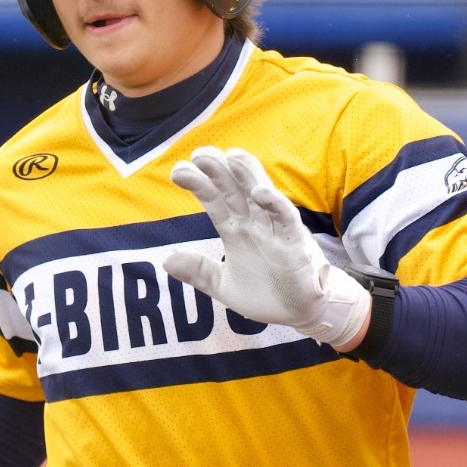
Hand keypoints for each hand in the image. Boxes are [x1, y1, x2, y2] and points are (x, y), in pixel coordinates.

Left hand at [163, 147, 369, 349]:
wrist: (300, 313)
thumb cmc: (267, 294)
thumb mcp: (224, 285)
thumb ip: (199, 272)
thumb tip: (166, 260)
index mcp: (236, 229)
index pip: (215, 200)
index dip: (199, 184)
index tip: (178, 172)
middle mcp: (254, 223)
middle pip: (235, 190)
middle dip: (219, 171)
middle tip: (200, 154)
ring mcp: (275, 229)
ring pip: (260, 194)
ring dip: (247, 175)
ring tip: (231, 156)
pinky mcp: (294, 241)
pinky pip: (286, 218)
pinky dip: (275, 204)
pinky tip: (261, 193)